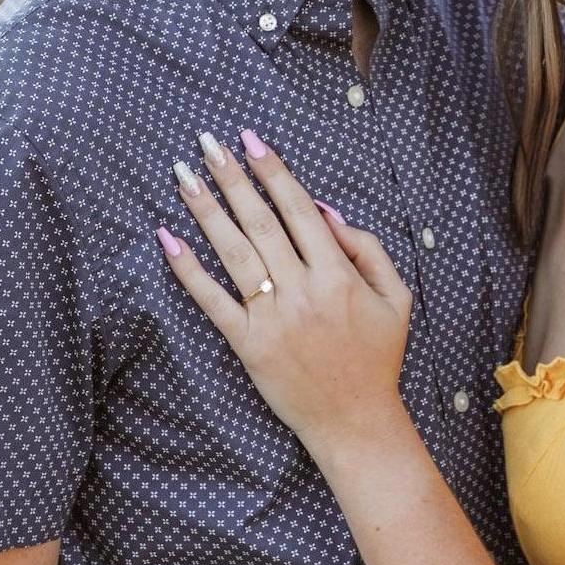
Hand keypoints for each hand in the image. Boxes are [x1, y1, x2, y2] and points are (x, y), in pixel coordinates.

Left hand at [158, 129, 412, 455]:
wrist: (355, 422)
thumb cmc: (378, 357)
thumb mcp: (395, 296)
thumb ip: (366, 249)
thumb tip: (325, 211)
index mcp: (338, 274)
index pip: (299, 209)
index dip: (274, 172)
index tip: (252, 141)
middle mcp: (302, 291)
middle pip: (260, 222)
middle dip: (232, 177)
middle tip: (208, 142)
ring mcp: (272, 318)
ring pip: (233, 252)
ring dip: (206, 209)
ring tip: (183, 174)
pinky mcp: (248, 345)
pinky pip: (212, 301)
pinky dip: (188, 269)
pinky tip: (169, 238)